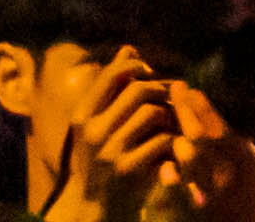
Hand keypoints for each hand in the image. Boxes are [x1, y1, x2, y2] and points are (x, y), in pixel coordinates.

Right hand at [38, 54, 194, 221]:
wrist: (98, 206)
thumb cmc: (103, 158)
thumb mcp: (99, 123)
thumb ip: (113, 88)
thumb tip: (129, 48)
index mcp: (82, 117)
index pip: (112, 73)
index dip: (137, 67)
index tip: (149, 73)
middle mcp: (91, 132)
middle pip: (139, 89)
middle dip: (160, 90)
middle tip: (168, 98)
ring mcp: (109, 151)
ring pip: (154, 112)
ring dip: (169, 115)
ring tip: (170, 122)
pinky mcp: (128, 168)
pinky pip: (163, 138)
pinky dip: (172, 139)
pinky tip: (171, 144)